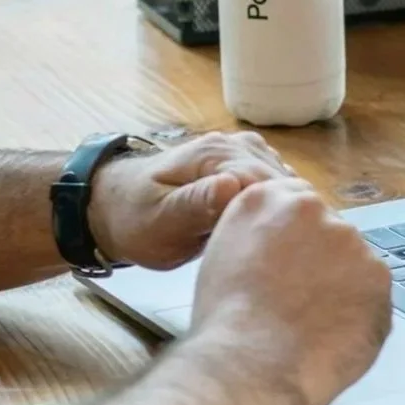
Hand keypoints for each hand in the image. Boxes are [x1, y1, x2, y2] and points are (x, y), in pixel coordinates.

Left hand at [87, 131, 293, 269]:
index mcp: (214, 155)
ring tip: (283, 249)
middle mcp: (233, 146)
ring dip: (287, 213)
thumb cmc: (135, 219)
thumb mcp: (160, 220)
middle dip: (288, 217)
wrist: (116, 208)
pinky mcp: (243, 168)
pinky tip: (275, 234)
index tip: (284, 250)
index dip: (280, 218)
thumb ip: (195, 204)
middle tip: (286, 258)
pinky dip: (280, 208)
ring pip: (284, 184)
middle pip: (283, 182)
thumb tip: (232, 186)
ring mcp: (241, 154)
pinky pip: (275, 186)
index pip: (268, 183)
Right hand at [188, 177, 391, 404]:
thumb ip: (255, 235)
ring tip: (313, 324)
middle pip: (328, 230)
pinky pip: (372, 294)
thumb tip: (277, 244)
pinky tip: (332, 335)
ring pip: (353, 262)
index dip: (295, 239)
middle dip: (321, 260)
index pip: (294, 203)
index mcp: (266, 199)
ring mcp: (350, 241)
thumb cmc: (226, 323)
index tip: (292, 263)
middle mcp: (312, 209)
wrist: (252, 363)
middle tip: (300, 300)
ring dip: (342, 286)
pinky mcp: (379, 276)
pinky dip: (359, 313)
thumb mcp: (222, 256)